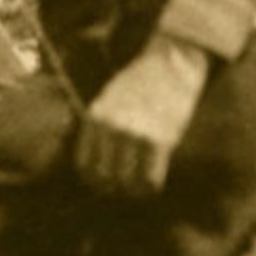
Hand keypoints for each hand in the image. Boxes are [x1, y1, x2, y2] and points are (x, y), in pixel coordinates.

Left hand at [75, 34, 210, 196]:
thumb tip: (92, 164)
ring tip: (139, 187)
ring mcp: (135, 133)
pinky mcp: (159, 140)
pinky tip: (153, 182)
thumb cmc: (140, 85)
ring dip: (132, 190)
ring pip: (126, 183)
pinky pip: (149, 180)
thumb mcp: (109, 97)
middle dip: (113, 187)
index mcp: (96, 116)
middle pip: (103, 177)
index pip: (84, 165)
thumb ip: (98, 125)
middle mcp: (112, 126)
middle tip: (124, 186)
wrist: (171, 65)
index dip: (94, 179)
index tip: (106, 181)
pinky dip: (150, 187)